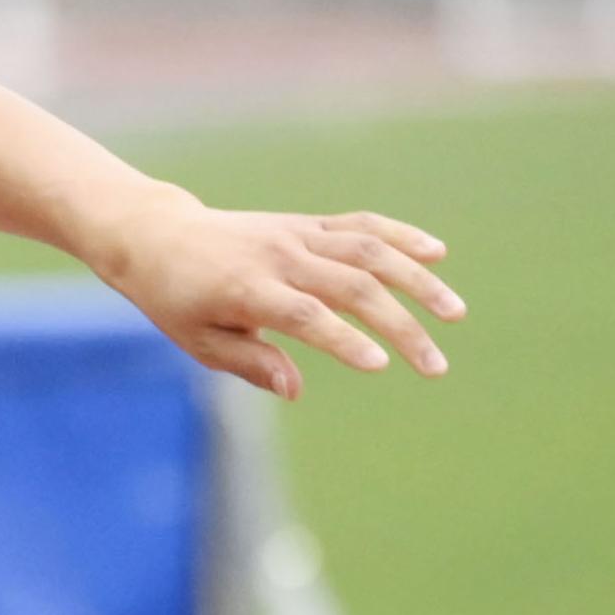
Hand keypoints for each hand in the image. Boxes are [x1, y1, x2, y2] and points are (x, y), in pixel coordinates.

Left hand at [97, 189, 462, 400]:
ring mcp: (296, 235)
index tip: (381, 366)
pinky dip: (400, 235)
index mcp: (246, 290)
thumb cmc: (177, 299)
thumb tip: (294, 390)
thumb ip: (248, 363)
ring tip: (454, 313)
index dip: (344, 339)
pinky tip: (438, 253)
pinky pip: (360, 225)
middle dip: (400, 326)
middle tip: (435, 366)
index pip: (306, 316)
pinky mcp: (307, 224)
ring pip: (368, 250)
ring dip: (417, 280)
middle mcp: (278, 257)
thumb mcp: (197, 340)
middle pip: (352, 287)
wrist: (159, 237)